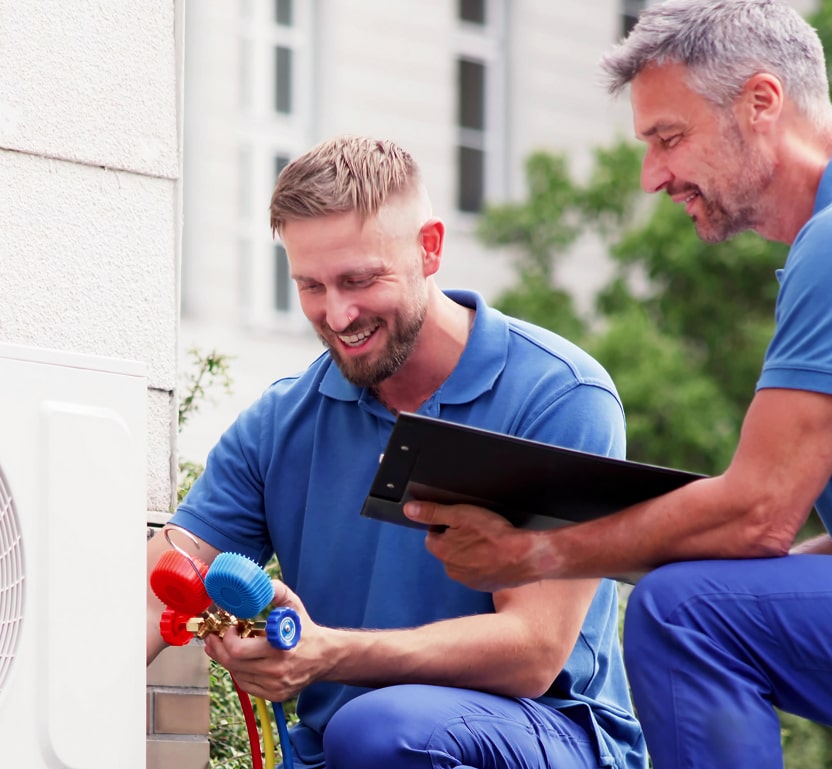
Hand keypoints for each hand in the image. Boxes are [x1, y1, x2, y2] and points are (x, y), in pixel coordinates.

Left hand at [204, 580, 332, 701]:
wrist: (325, 656)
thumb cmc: (306, 630)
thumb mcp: (294, 606)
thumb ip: (277, 592)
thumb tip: (262, 583)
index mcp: (280, 648)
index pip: (239, 650)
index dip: (227, 638)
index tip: (230, 627)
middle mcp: (276, 670)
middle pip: (232, 664)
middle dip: (218, 648)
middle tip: (214, 637)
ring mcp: (275, 686)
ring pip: (236, 674)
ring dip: (226, 660)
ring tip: (223, 647)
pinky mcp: (274, 695)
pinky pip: (245, 684)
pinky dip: (238, 672)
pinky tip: (238, 661)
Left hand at [403, 501, 548, 591]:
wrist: (526, 556)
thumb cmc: (495, 534)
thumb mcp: (461, 514)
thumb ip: (433, 512)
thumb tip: (409, 510)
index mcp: (442, 552)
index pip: (432, 536)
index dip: (445, 525)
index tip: (460, 521)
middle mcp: (451, 570)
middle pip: (448, 549)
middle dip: (458, 539)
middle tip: (477, 529)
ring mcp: (468, 581)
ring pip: (463, 561)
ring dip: (471, 552)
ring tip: (489, 541)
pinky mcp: (485, 586)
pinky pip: (478, 571)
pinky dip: (484, 563)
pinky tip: (496, 554)